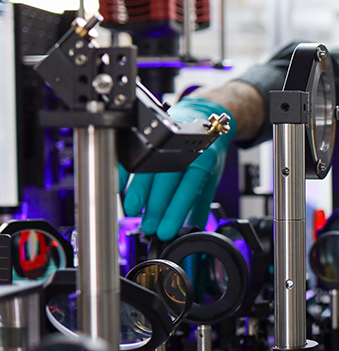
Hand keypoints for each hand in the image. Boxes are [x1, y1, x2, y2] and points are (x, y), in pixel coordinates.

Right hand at [121, 97, 236, 240]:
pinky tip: (118, 188)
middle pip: (166, 179)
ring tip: (132, 211)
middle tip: (148, 227)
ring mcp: (165, 140)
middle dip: (155, 206)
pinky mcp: (150, 136)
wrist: (204, 118)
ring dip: (137, 192)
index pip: (188, 187)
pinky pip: (133, 154)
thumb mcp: (209, 179)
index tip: (165, 231)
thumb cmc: (205, 153)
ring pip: (148, 167)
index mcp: (204, 158)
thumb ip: (198, 205)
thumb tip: (192, 232)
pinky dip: (123, 172)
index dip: (175, 210)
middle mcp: (184, 148)